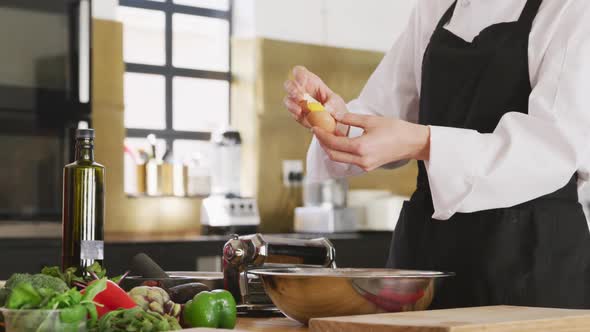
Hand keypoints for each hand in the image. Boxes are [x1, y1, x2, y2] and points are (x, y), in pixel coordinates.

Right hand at [283, 66, 347, 130]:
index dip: (298, 74)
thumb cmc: (335, 106)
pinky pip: (291, 112)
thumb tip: (326, 107)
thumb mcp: (337, 102)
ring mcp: (297, 102)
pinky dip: (295, 113)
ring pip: (287, 99)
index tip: (302, 81)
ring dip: (292, 103)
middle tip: (300, 97)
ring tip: (300, 109)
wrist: (334, 122)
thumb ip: (332, 103)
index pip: (299, 71)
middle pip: (288, 84)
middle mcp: (301, 90)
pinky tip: (301, 114)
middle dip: (292, 89)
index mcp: (310, 81)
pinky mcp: (296, 113)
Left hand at [313, 112, 430, 170]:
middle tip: (318, 131)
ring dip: (331, 148)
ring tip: (328, 135)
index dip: (322, 136)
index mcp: (361, 148)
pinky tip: (340, 141)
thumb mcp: (371, 120)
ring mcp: (364, 166)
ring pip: (340, 159)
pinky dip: (341, 151)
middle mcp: (361, 160)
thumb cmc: (396, 130)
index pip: (334, 143)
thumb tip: (334, 115)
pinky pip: (348, 160)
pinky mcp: (368, 166)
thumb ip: (350, 119)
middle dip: (323, 143)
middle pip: (333, 155)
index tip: (315, 127)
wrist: (412, 143)